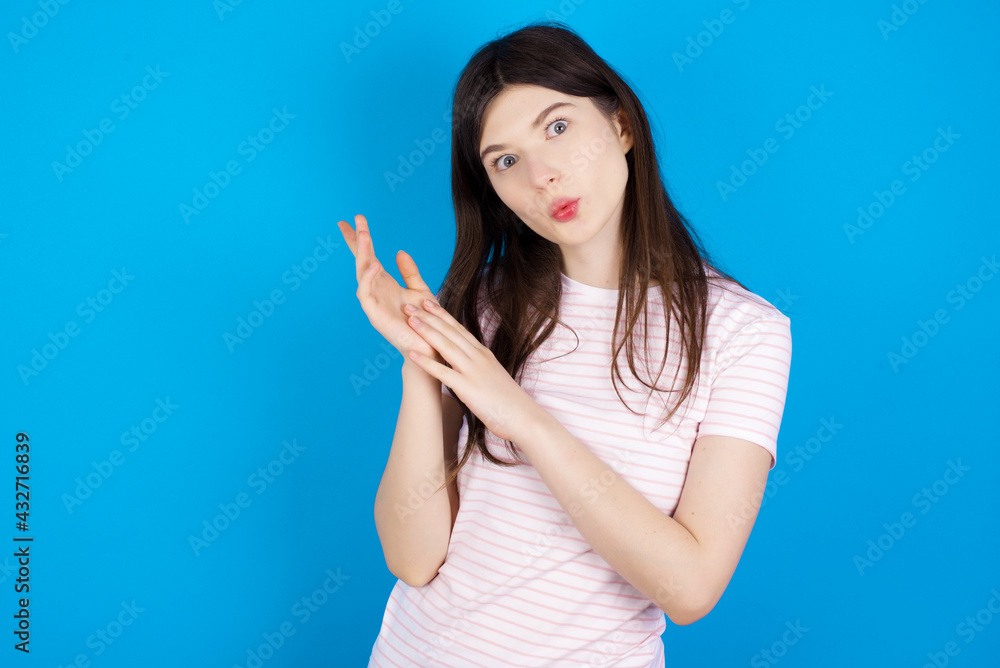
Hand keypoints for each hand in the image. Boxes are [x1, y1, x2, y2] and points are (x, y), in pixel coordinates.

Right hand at [337, 213, 443, 363]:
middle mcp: (375, 291)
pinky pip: (366, 294)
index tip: (353, 219)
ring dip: (363, 254)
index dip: (360, 239)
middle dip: (358, 240)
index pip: (369, 257)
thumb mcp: (420, 291)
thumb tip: (399, 252)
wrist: (429, 347)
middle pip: (362, 261)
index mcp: (384, 284)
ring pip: (363, 274)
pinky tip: (374, 264)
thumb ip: (409, 272)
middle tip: (355, 219)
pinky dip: (368, 279)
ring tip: (365, 235)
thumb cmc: (424, 323)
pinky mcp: (375, 316)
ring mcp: (373, 303)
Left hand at [401, 297, 537, 443]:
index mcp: (484, 354)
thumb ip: (479, 367)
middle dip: (429, 317)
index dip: (441, 314)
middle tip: (409, 305)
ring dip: (426, 331)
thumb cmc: (508, 402)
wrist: (525, 418)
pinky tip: (412, 354)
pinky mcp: (469, 388)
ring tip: (409, 320)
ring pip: (446, 346)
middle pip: (450, 332)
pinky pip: (444, 372)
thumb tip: (465, 363)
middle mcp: (478, 358)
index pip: (459, 329)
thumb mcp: (492, 376)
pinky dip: (426, 362)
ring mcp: (474, 371)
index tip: (427, 302)